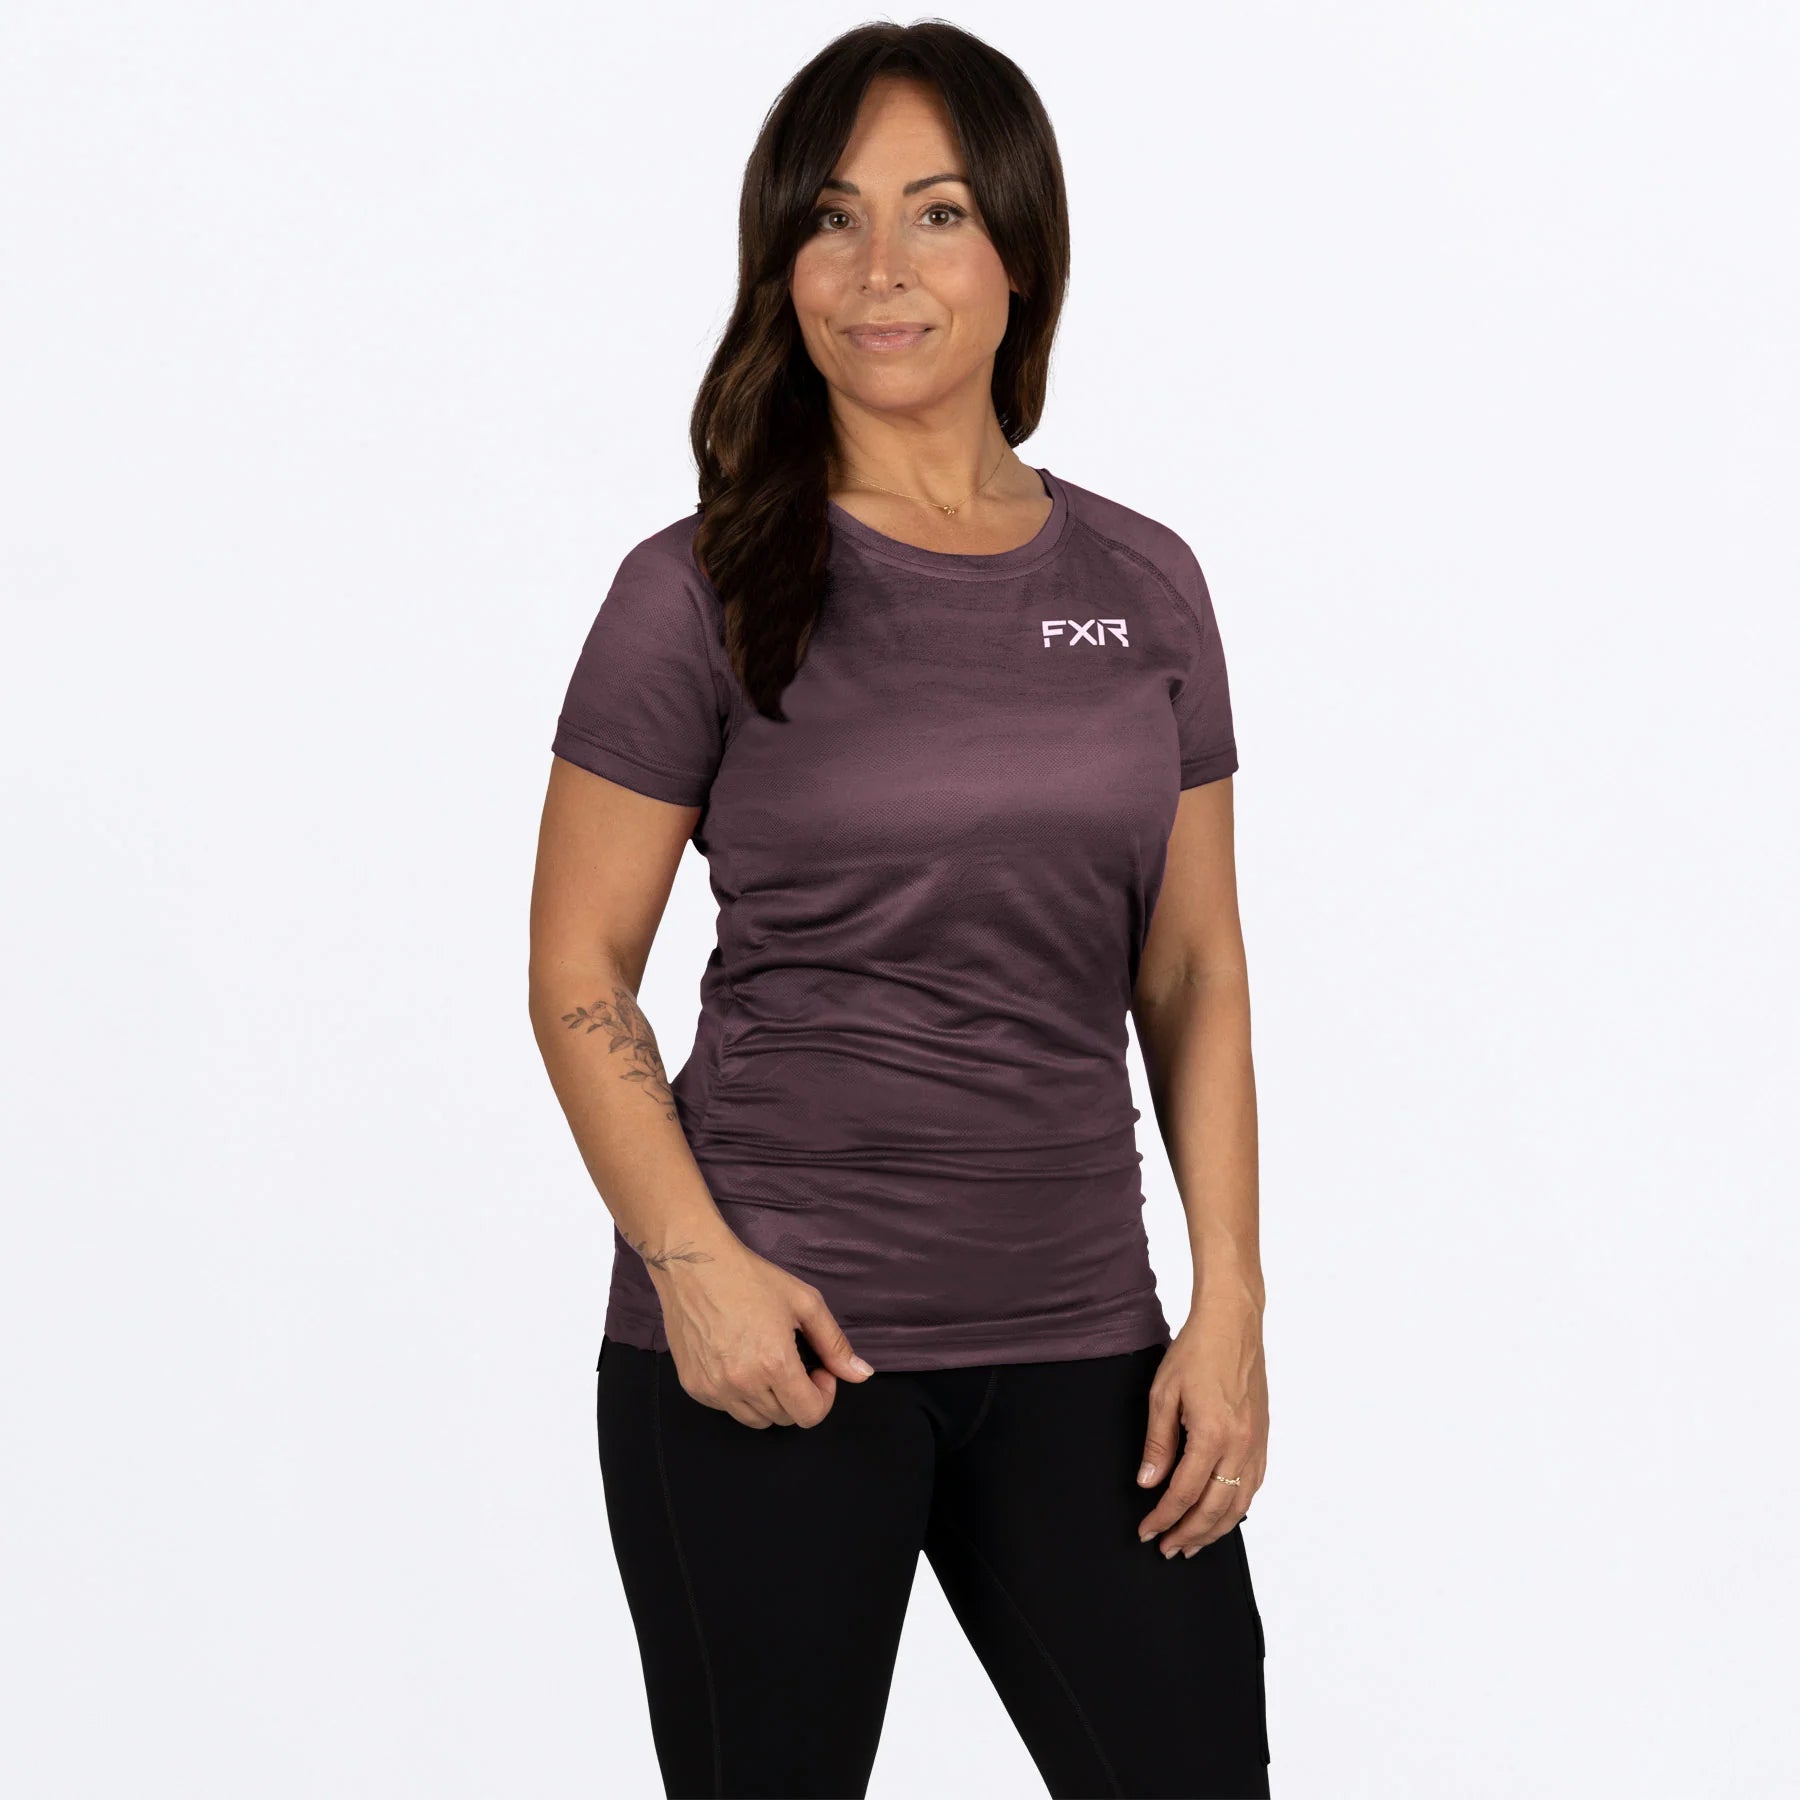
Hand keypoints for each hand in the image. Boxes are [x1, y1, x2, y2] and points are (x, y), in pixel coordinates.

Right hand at [652, 1235, 874, 1428]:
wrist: (693, 1266)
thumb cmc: (752, 1279)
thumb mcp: (804, 1303)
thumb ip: (834, 1344)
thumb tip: (862, 1375)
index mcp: (773, 1364)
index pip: (809, 1414)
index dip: (824, 1396)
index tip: (819, 1369)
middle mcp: (742, 1384)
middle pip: (785, 1419)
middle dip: (798, 1395)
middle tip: (794, 1361)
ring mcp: (714, 1389)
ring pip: (756, 1420)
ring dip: (771, 1400)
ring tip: (766, 1362)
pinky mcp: (694, 1387)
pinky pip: (728, 1408)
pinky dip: (741, 1395)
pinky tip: (739, 1361)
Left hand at [1134, 1302, 1267, 1556]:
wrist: (1233, 1324)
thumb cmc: (1196, 1351)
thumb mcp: (1163, 1394)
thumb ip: (1157, 1443)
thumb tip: (1148, 1483)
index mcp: (1212, 1435)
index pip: (1184, 1493)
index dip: (1163, 1517)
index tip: (1146, 1532)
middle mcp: (1240, 1445)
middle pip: (1215, 1509)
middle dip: (1189, 1534)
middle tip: (1167, 1549)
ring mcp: (1256, 1443)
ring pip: (1239, 1504)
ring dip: (1215, 1529)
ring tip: (1193, 1543)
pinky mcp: (1264, 1438)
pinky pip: (1254, 1486)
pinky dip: (1237, 1508)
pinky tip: (1223, 1515)